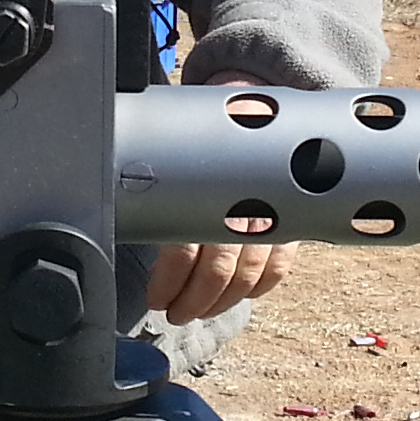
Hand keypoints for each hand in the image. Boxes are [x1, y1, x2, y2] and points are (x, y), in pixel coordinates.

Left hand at [144, 76, 297, 324]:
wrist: (253, 108)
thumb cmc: (206, 136)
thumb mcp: (175, 157)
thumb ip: (159, 190)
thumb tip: (127, 215)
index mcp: (206, 190)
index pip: (183, 251)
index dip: (168, 282)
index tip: (156, 298)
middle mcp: (241, 207)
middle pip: (217, 272)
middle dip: (193, 301)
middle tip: (175, 312)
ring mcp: (272, 218)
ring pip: (247, 277)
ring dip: (221, 302)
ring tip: (199, 310)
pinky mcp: (292, 225)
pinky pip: (277, 269)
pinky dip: (257, 289)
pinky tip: (238, 296)